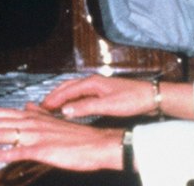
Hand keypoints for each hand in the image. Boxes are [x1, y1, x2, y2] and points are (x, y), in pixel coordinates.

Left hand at [0, 105, 123, 171]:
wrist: (100, 144)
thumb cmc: (79, 137)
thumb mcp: (56, 121)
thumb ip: (40, 114)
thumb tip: (29, 106)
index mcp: (33, 118)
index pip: (0, 117)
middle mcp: (32, 123)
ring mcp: (37, 136)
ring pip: (3, 134)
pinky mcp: (44, 149)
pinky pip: (21, 151)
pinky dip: (6, 153)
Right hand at [38, 74, 154, 118]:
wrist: (151, 96)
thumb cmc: (133, 99)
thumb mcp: (108, 106)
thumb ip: (86, 107)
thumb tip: (66, 111)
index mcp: (93, 82)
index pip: (67, 90)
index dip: (53, 99)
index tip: (42, 107)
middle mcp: (94, 82)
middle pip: (68, 87)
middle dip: (55, 96)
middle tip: (43, 107)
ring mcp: (99, 86)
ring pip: (75, 90)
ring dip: (63, 97)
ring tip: (54, 107)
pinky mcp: (104, 92)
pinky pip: (82, 94)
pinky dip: (73, 100)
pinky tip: (72, 108)